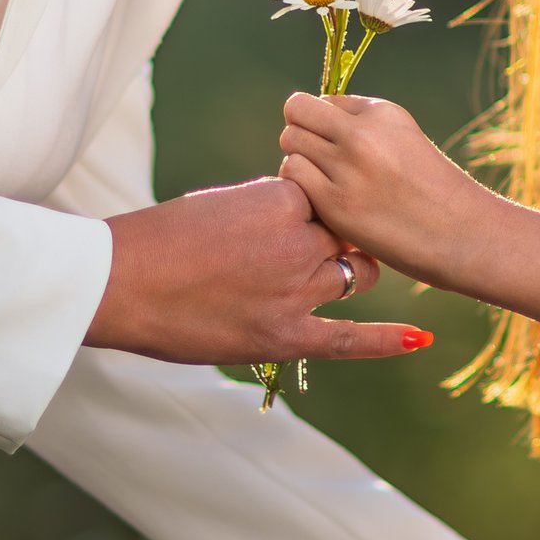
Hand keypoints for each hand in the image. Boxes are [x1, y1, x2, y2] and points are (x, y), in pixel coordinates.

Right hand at [85, 176, 429, 366]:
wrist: (119, 283)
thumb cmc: (159, 238)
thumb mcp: (221, 203)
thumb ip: (268, 209)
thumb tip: (298, 217)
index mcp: (282, 199)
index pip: (326, 199)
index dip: (315, 208)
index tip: (298, 214)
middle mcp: (298, 242)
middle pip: (345, 236)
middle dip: (333, 241)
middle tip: (302, 248)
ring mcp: (295, 291)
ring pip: (352, 276)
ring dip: (346, 273)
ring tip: (324, 276)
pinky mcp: (284, 336)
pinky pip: (348, 339)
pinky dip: (386, 340)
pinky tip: (419, 339)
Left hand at [279, 93, 498, 287]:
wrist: (462, 233)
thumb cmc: (431, 191)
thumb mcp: (403, 140)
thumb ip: (362, 127)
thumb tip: (313, 120)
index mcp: (381, 112)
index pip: (324, 101)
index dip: (324, 125)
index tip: (339, 149)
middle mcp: (362, 132)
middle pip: (297, 111)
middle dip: (302, 134)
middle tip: (320, 164)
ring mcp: (347, 166)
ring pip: (290, 141)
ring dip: (299, 159)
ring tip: (323, 183)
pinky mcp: (334, 201)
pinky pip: (292, 174)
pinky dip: (299, 186)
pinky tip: (321, 200)